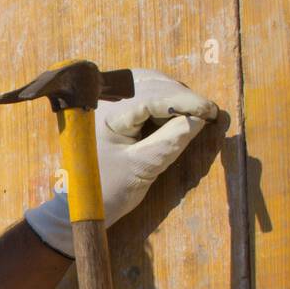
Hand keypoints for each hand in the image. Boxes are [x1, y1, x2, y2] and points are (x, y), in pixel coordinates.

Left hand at [23, 68, 217, 257]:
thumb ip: (170, 142)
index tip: (211, 110)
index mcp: (105, 115)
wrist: (78, 205)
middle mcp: (101, 99)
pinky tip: (174, 114)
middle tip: (207, 113)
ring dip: (172, 96)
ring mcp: (101, 100)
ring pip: (146, 83)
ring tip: (193, 115)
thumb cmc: (105, 192)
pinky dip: (160, 99)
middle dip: (181, 96)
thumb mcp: (142, 170)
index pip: (153, 96)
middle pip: (151, 83)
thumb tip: (198, 119)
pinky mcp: (107, 106)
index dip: (185, 101)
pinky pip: (138, 92)